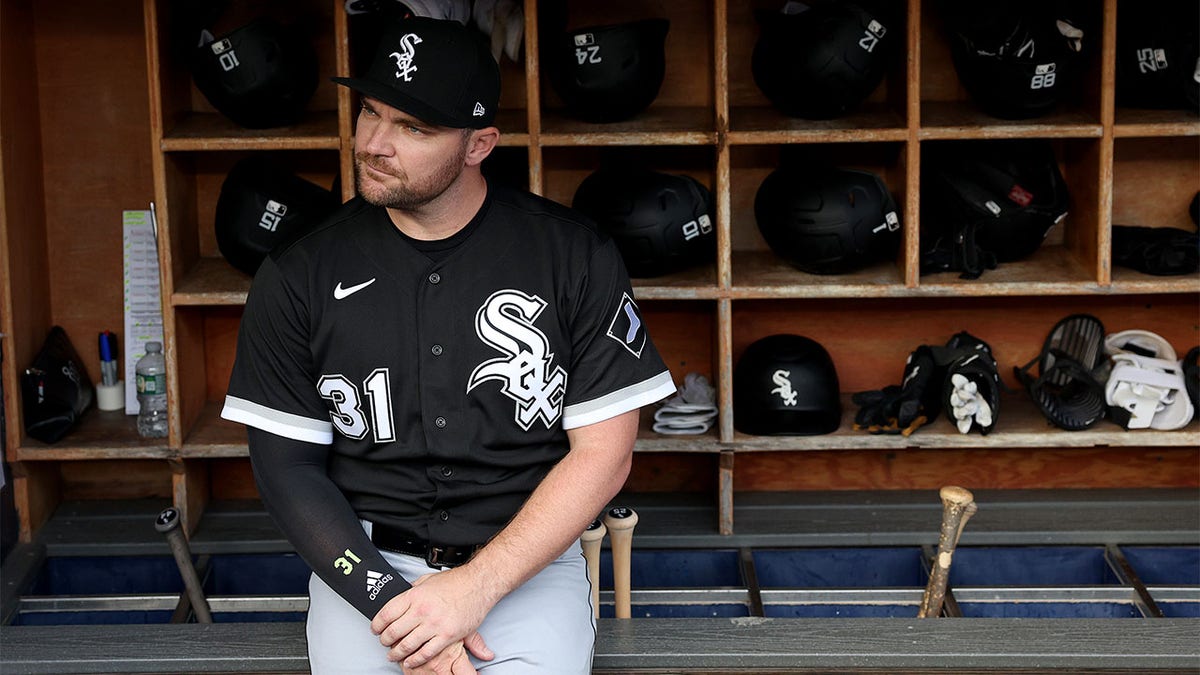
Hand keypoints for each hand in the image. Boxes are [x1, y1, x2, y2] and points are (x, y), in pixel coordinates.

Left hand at [372, 568, 496, 669]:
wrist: (479, 584)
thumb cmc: (457, 581)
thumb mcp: (428, 580)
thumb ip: (413, 589)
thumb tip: (404, 594)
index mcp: (414, 596)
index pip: (386, 614)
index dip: (376, 625)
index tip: (375, 629)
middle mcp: (422, 611)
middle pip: (393, 632)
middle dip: (385, 641)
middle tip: (384, 643)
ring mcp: (434, 625)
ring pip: (407, 645)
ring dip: (396, 653)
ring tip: (393, 655)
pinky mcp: (447, 636)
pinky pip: (426, 653)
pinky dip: (415, 660)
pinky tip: (410, 661)